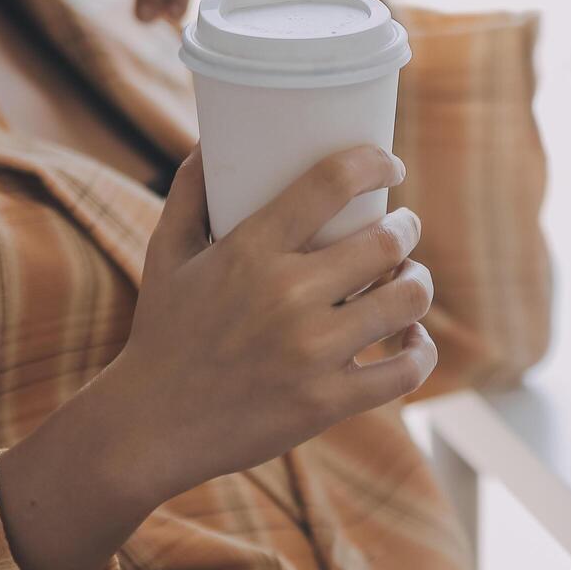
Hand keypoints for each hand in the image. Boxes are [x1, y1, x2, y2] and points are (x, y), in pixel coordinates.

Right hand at [0, 145, 431, 569]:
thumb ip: (189, 193)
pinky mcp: (327, 402)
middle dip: (406, 227)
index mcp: (250, 251)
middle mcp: (287, 296)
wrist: (149, 427)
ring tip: (409, 277)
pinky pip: (405, 369)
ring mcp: (312, 352)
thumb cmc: (164, 332)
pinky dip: (421, 349)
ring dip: (419, 281)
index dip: (374, 162)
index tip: (389, 163)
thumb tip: (210, 142)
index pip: (330, 182)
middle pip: (386, 240)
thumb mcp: (165, 254)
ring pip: (407, 299)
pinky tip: (413, 338)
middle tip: (402, 227)